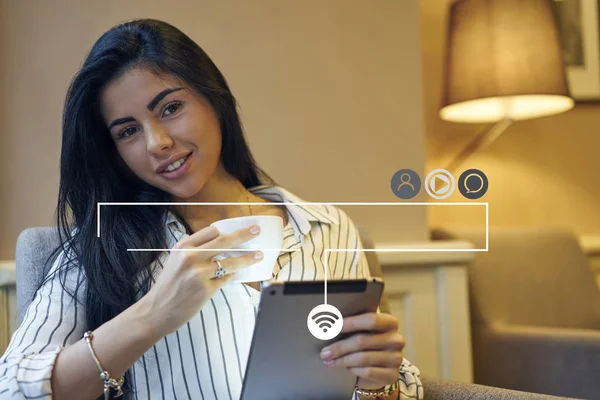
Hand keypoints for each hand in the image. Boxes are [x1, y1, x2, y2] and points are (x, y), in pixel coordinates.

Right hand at [141, 224, 263, 336]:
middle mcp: (190, 257)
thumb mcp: (176, 260)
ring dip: (247, 258)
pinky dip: (232, 275)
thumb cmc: (168, 285)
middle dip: (243, 234)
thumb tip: (222, 244)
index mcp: (183, 246)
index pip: (211, 231)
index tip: (239, 228)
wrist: (156, 311)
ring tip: (258, 255)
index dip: (227, 230)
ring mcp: (199, 273)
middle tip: (256, 231)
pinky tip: (236, 273)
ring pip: (230, 262)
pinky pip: (226, 279)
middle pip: (223, 241)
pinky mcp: (206, 289)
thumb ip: (195, 251)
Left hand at [320, 312, 404, 389]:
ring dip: (342, 360)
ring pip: (363, 358)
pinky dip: (353, 370)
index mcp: (390, 323)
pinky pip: (368, 371)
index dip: (350, 323)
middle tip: (324, 352)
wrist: (377, 368)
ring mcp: (396, 358)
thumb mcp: (362, 331)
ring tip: (328, 360)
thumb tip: (328, 323)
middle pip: (363, 340)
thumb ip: (352, 325)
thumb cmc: (366, 344)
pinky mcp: (392, 375)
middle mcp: (396, 339)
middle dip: (340, 346)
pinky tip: (345, 369)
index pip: (371, 320)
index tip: (332, 327)